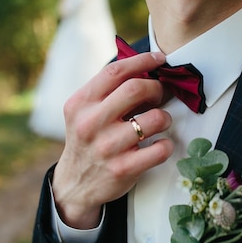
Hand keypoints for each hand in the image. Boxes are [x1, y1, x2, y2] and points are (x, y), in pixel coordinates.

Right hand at [52, 51, 173, 228]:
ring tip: (160, 121)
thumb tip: (145, 68)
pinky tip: (160, 144)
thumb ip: (107, 91)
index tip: (159, 59)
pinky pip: (160, 149)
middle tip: (160, 94)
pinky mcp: (123, 169)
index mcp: (81, 103)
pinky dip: (167, 144)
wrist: (75, 183)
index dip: (142, 61)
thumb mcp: (84, 111)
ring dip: (164, 117)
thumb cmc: (88, 139)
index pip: (115, 72)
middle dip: (156, 88)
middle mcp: (91, 123)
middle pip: (135, 89)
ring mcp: (107, 147)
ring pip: (153, 119)